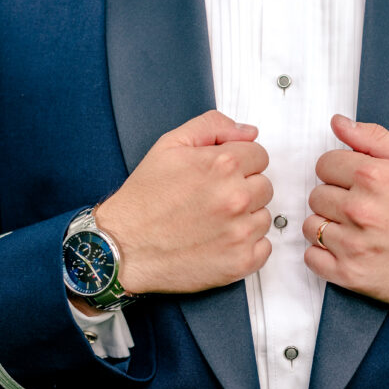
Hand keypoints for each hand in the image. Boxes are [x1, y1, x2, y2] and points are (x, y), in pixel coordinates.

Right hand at [95, 110, 272, 293]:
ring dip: (245, 219)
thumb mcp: (170, 145)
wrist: (123, 246)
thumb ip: (213, 127)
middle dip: (243, 190)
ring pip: (264, 217)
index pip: (260, 155)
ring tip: (212, 223)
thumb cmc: (143, 199)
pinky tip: (221, 242)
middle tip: (212, 200)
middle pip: (265, 186)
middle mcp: (236, 197)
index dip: (240, 164)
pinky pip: (264, 248)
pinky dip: (247, 247)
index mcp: (223, 164)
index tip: (221, 176)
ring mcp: (240, 232)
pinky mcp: (240, 262)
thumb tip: (248, 132)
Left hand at [302, 115, 388, 339]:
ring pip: (311, 226)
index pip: (324, 164)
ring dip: (328, 227)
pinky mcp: (350, 274)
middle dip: (335, 199)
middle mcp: (360, 210)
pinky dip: (323, 255)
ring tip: (355, 230)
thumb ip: (373, 138)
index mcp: (374, 178)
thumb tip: (338, 123)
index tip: (354, 184)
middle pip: (316, 195)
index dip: (339, 172)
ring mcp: (353, 245)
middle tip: (361, 209)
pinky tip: (347, 250)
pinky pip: (312, 258)